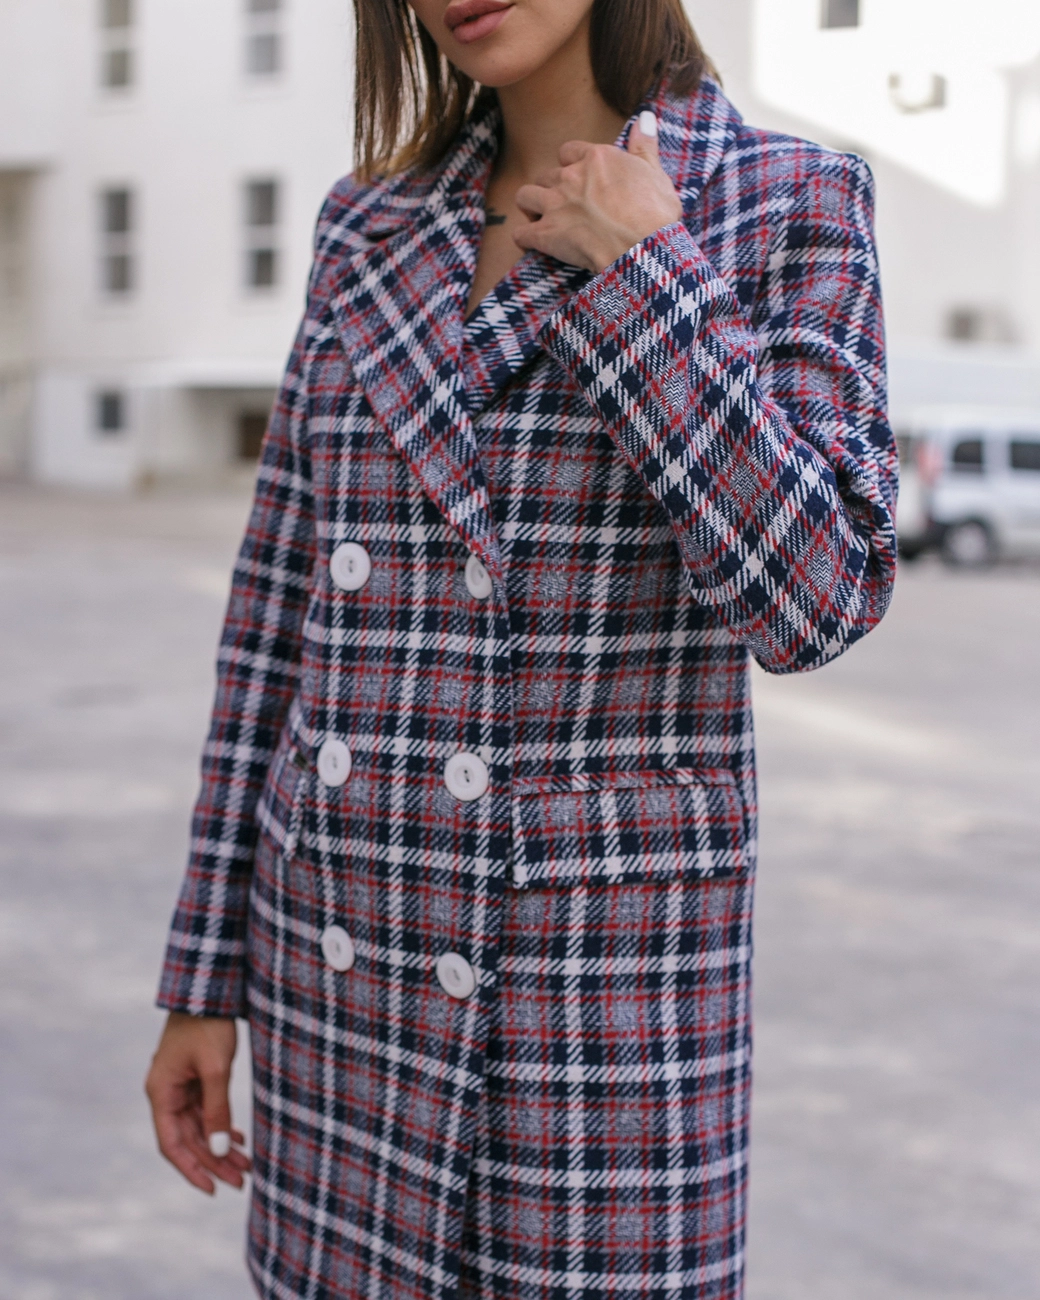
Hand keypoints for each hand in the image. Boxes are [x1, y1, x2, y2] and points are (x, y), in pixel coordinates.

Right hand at [145, 1012, 250, 1194]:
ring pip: (199, 1126)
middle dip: (214, 1162)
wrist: (208, 989)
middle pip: (188, 1139)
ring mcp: (179, 1085)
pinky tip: (238, 1138)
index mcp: (161, 1092)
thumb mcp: (215, 1068)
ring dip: (220, 1146)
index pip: (172, 1144)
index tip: (213, 1190)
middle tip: (242, 1181)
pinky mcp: (194, 1076)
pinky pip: (205, 1110)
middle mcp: (166, 1092)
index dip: (191, 1170)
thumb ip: (216, 1108)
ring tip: (247, 1165)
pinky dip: (220, 1125)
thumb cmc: (208, 1024)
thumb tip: (217, 1150)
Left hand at [514, 111, 681, 273]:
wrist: (642, 248)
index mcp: (596, 158)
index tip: (580, 179)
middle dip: (551, 189)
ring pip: (525, 196)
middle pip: (546, 175)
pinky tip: (530, 243)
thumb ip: (644, 145)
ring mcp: (555, 205)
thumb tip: (645, 117)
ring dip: (530, 206)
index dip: (572, 165)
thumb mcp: (655, 173)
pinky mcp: (546, 234)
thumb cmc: (655, 213)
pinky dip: (523, 238)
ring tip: (540, 218)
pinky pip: (521, 233)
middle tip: (562, 205)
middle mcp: (571, 177)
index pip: (569, 151)